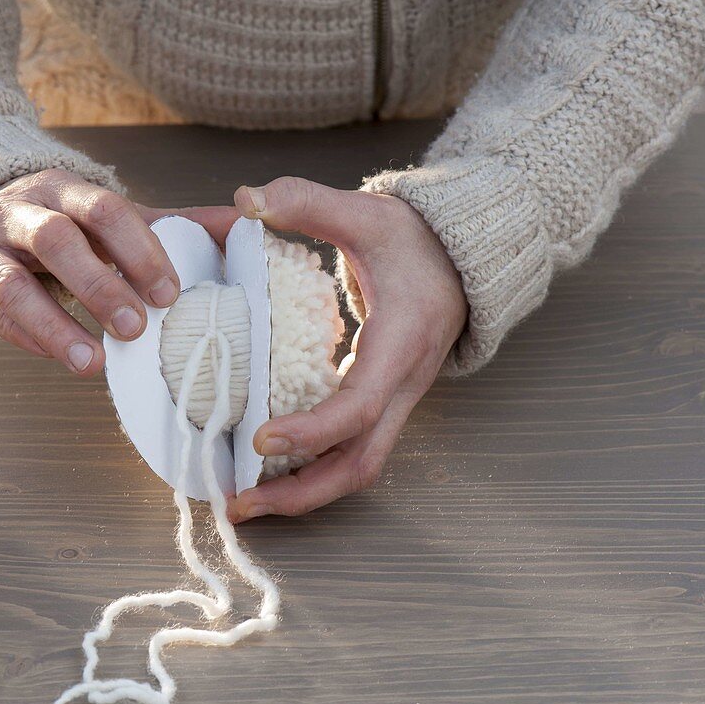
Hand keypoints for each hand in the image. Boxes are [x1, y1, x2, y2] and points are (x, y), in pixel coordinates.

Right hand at [0, 169, 235, 374]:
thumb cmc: (56, 224)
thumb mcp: (106, 217)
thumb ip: (172, 223)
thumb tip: (244, 224)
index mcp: (64, 190)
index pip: (104, 210)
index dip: (138, 250)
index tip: (170, 293)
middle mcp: (20, 212)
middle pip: (57, 241)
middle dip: (99, 285)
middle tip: (137, 328)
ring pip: (13, 284)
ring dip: (55, 325)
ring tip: (91, 363)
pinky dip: (27, 338)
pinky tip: (62, 359)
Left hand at [227, 177, 467, 521]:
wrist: (466, 256)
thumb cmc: (417, 238)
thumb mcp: (366, 212)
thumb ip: (306, 201)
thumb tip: (247, 198)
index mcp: (400, 343)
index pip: (360, 406)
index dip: (312, 431)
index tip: (261, 440)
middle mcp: (403, 385)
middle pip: (360, 464)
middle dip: (301, 495)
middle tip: (238, 505)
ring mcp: (397, 400)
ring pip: (357, 469)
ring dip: (303, 495)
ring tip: (244, 503)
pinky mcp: (383, 402)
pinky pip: (351, 452)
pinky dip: (311, 471)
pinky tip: (265, 471)